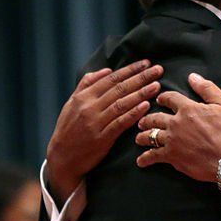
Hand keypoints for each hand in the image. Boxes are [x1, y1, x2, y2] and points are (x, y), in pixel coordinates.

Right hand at [46, 60, 162, 202]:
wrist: (61, 157)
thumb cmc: (68, 128)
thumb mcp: (72, 103)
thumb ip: (87, 84)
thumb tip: (107, 70)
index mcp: (83, 97)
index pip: (111, 79)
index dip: (130, 70)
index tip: (146, 63)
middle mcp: (89, 107)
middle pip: (119, 89)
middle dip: (141, 78)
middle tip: (158, 70)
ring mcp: (96, 123)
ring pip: (122, 104)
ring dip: (141, 93)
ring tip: (157, 85)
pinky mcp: (102, 138)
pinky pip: (120, 123)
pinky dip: (134, 113)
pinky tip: (146, 106)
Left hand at [135, 73, 220, 181]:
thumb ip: (207, 89)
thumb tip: (192, 76)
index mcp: (188, 109)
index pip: (169, 98)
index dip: (163, 97)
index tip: (159, 99)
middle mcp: (175, 123)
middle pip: (154, 117)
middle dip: (146, 118)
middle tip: (142, 120)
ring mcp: (171, 140)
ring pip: (150, 136)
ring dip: (142, 136)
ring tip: (139, 138)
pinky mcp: (171, 156)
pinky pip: (153, 156)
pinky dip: (145, 158)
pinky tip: (141, 161)